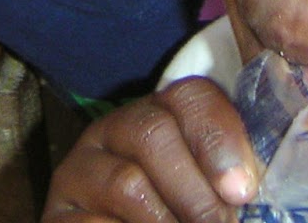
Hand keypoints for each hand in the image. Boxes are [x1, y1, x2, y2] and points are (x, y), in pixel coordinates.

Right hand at [43, 77, 258, 222]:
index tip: (242, 190)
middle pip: (154, 134)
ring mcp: (80, 171)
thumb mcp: (207, 194)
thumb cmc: (182, 217)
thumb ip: (228, 186)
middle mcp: (114, 131)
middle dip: (197, 193)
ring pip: (127, 184)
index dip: (218, 138)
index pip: (190, 98)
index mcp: (161, 115)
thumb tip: (250, 192)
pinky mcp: (57, 216)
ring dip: (168, 222)